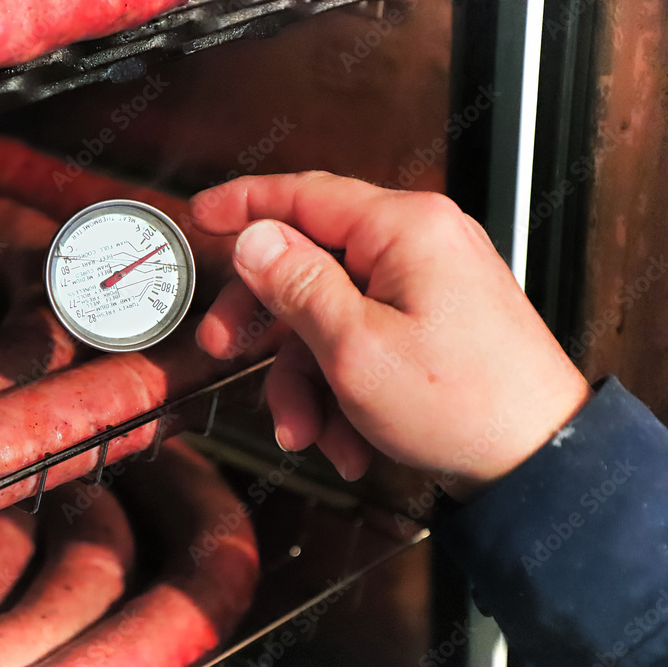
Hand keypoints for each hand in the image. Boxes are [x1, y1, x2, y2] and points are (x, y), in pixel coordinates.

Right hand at [190, 172, 591, 498]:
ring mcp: (426, 283)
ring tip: (306, 429)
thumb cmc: (466, 405)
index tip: (203, 214)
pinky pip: (361, 338)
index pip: (304, 194)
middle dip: (268, 322)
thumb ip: (296, 285)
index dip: (244, 204)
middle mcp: (419, 244)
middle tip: (228, 346)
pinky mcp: (430, 319)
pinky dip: (341, 388)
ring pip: (330, 315)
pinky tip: (343, 435)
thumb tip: (254, 238)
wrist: (536, 461)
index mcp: (404, 229)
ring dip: (306, 378)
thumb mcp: (354, 348)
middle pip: (309, 263)